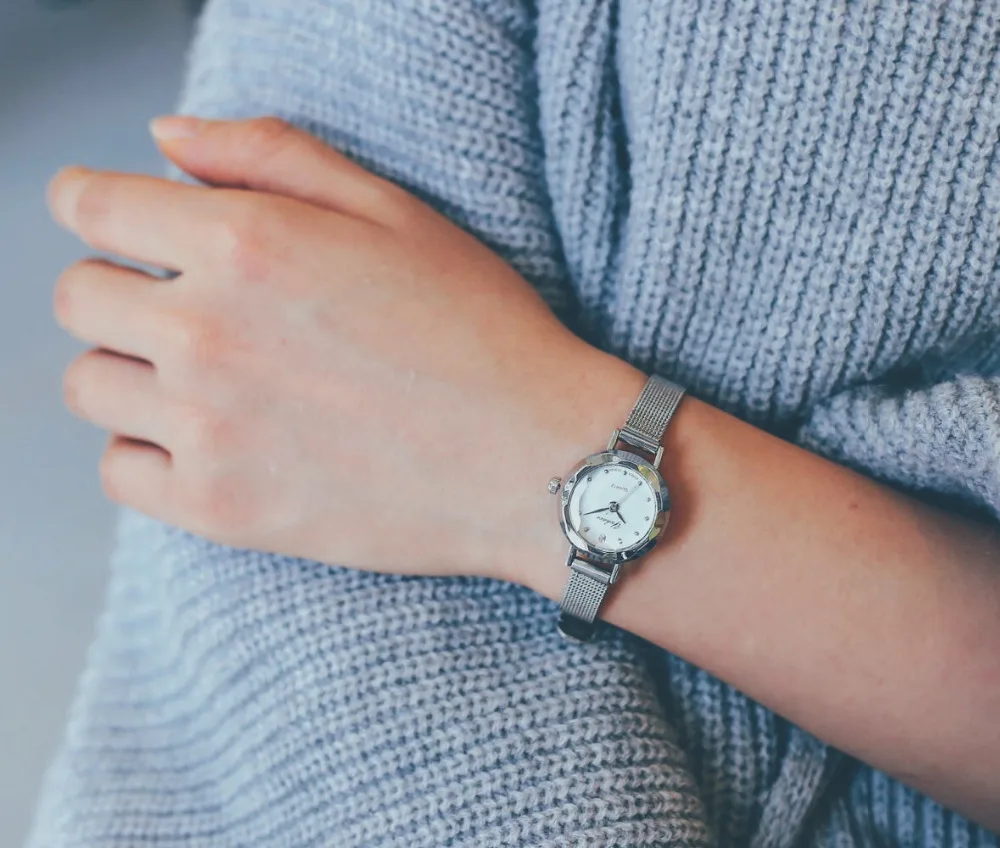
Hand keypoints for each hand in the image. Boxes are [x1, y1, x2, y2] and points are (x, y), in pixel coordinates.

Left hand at [48, 116, 645, 577]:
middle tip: (183, 303)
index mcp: (245, 245)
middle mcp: (208, 334)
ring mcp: (208, 429)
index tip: (113, 218)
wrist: (537, 459)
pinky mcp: (221, 510)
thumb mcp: (394, 211)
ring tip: (202, 375)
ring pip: (88, 384)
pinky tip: (206, 438)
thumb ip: (270, 156)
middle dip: (119, 286)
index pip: (89, 206)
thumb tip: (163, 140)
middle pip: (79, 297)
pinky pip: (119, 471)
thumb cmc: (481, 331)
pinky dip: (145, 450)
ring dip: (129, 368)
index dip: (92, 203)